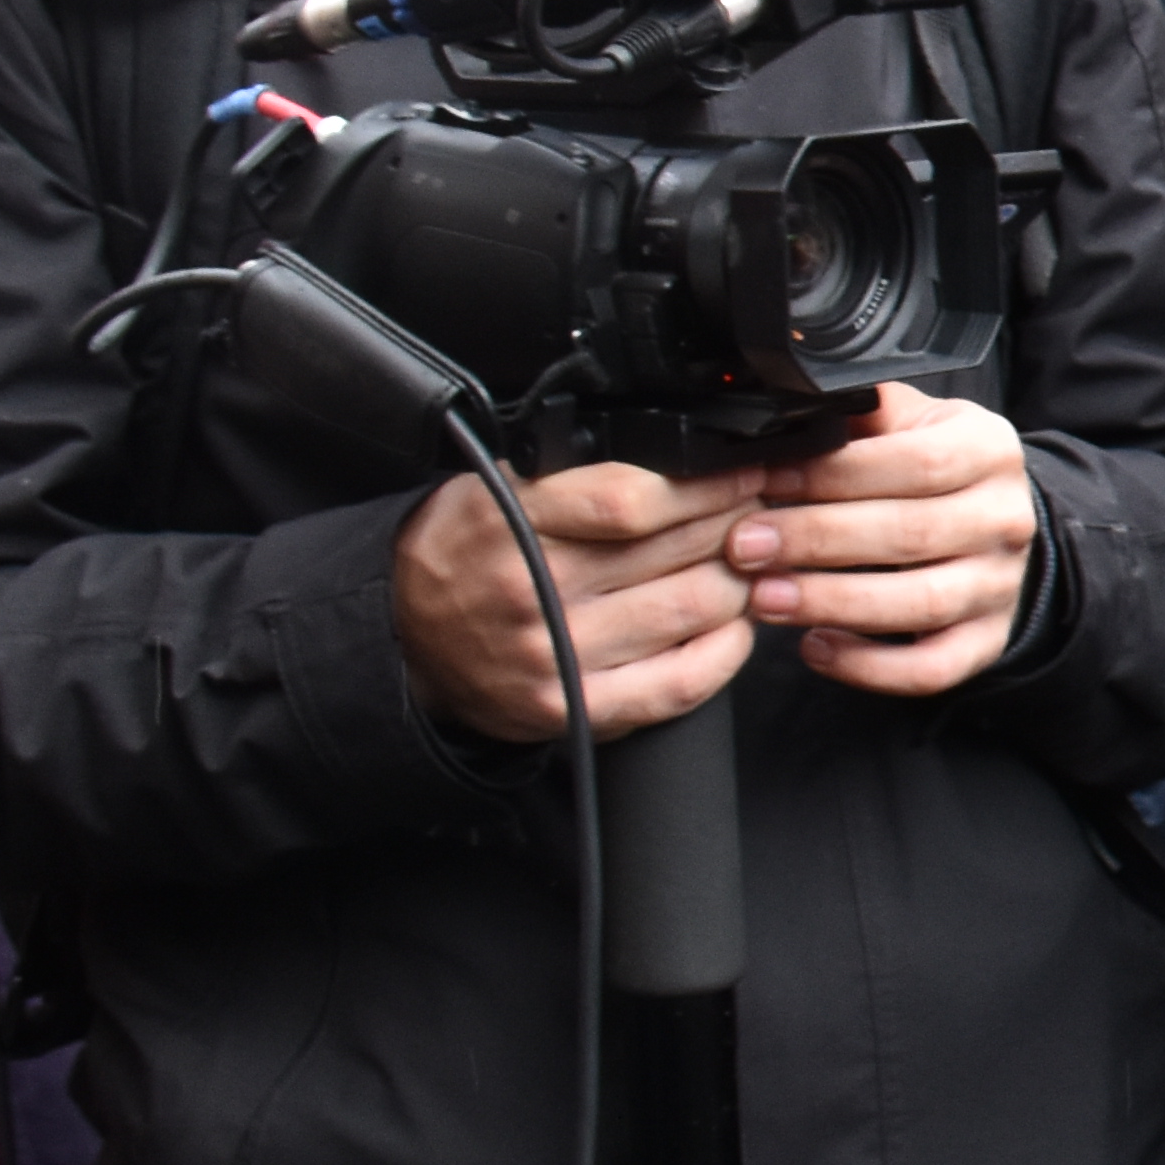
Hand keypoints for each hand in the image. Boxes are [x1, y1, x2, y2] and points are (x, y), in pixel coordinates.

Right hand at [396, 454, 762, 744]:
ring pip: (690, 609)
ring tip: (750, 562)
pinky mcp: (573, 710)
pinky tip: (735, 625)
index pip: (634, 498)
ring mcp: (555, 655)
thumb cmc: (469, 552)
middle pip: (676, 552)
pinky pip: (679, 682)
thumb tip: (686, 454)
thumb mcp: (502, 485)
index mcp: (512, 519)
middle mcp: (533, 589)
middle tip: (760, 514)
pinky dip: (726, 651)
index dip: (710, 485)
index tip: (745, 473)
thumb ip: (579, 471)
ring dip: (740, 581)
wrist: (405, 639)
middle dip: (737, 526)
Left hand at [732, 386, 1044, 698]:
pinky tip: (815, 646)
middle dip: (816, 540)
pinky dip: (869, 666)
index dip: (834, 475)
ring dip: (833, 602)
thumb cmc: (925, 467)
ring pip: (921, 604)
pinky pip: (931, 668)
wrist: (986, 521)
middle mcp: (1006, 519)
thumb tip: (787, 413)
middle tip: (746, 546)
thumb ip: (858, 417)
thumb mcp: (906, 422)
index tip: (767, 481)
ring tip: (765, 599)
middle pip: (911, 533)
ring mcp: (1001, 585)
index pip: (916, 462)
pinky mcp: (986, 641)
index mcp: (990, 449)